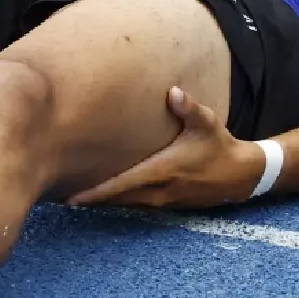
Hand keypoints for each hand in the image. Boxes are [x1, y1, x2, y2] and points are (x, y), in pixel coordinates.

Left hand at [67, 85, 261, 209]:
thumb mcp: (207, 123)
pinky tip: (102, 197)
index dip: (96, 192)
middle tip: (59, 199)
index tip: (72, 198)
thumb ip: (188, 108)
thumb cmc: (218, 145)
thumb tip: (174, 92)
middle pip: (116, 200)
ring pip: (125, 205)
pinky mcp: (166, 204)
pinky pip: (135, 205)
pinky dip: (117, 202)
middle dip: (90, 200)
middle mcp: (159, 190)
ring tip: (74, 198)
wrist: (239, 175)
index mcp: (162, 171)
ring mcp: (163, 201)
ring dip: (102, 202)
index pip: (122, 185)